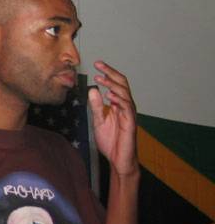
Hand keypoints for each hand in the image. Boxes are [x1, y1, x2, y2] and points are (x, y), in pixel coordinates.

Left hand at [88, 60, 138, 176]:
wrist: (118, 159)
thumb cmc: (111, 141)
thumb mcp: (98, 121)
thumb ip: (96, 106)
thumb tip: (92, 90)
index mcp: (119, 104)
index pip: (115, 84)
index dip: (108, 73)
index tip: (97, 64)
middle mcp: (126, 106)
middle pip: (122, 84)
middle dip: (111, 73)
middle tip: (99, 65)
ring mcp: (129, 114)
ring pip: (125, 94)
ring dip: (113, 85)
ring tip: (101, 79)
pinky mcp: (130, 123)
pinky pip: (127, 109)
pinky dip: (119, 101)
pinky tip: (110, 96)